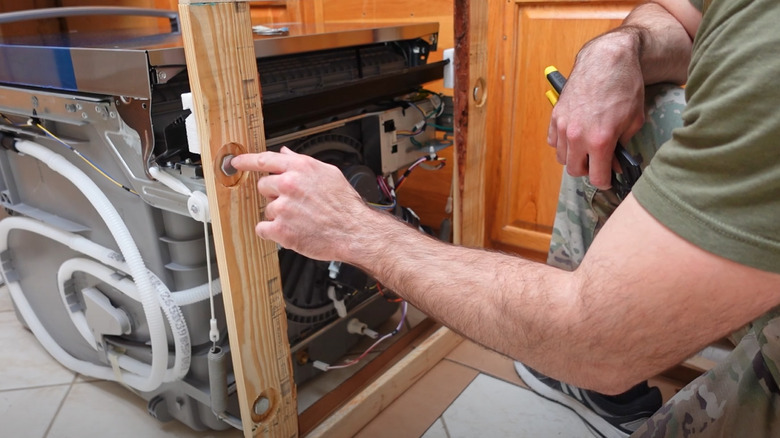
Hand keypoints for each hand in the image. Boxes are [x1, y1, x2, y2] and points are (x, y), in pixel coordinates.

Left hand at [230, 147, 370, 261]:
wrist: (354, 231)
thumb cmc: (345, 206)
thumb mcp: (328, 174)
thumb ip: (303, 162)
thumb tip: (286, 154)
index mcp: (300, 168)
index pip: (264, 159)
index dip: (246, 161)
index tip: (236, 162)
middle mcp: (289, 185)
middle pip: (263, 186)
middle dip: (274, 195)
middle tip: (294, 204)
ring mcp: (283, 207)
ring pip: (266, 210)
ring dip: (279, 216)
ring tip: (301, 220)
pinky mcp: (280, 229)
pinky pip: (263, 229)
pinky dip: (274, 233)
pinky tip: (292, 231)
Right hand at [547, 31, 645, 188]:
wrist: (607, 59)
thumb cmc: (625, 87)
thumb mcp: (634, 121)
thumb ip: (622, 146)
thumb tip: (615, 162)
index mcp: (600, 141)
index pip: (596, 178)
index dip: (605, 181)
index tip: (609, 179)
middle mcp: (577, 136)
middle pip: (575, 170)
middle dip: (588, 170)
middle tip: (599, 161)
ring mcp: (563, 126)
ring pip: (562, 157)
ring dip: (574, 157)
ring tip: (586, 148)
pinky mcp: (555, 115)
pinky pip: (553, 141)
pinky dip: (562, 144)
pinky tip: (575, 136)